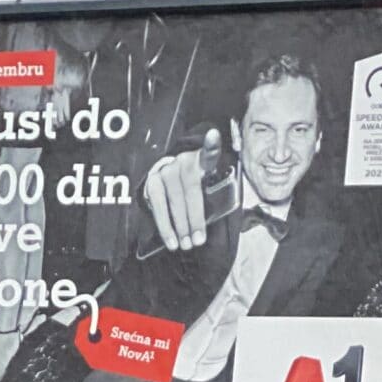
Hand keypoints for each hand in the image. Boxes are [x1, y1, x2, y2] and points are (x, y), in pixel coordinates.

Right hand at [143, 128, 222, 251]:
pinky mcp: (152, 181)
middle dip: (195, 218)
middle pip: (191, 189)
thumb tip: (229, 223)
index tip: (213, 137)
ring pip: (174, 199)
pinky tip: (170, 239)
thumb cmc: (192, 192)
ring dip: (180, 225)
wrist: (168, 182)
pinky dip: (164, 225)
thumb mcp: (208, 190)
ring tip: (184, 245)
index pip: (209, 153)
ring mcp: (166, 170)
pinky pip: (157, 205)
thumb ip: (215, 199)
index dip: (211, 145)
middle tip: (198, 241)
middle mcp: (183, 161)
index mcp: (202, 161)